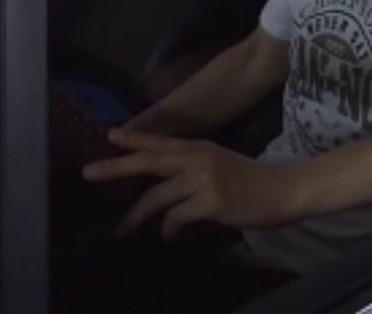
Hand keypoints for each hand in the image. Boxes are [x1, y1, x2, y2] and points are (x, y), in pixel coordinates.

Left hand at [81, 129, 299, 236]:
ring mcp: (204, 179)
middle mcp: (197, 158)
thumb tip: (164, 182)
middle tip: (88, 173)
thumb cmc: (251, 180)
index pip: (159, 141)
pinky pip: (176, 217)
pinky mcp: (210, 201)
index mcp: (198, 147)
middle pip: (148, 161)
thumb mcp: (219, 162)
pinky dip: (168, 228)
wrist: (283, 190)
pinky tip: (169, 236)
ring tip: (123, 230)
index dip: (133, 138)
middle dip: (115, 167)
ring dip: (136, 216)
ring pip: (157, 196)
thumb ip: (192, 166)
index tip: (108, 135)